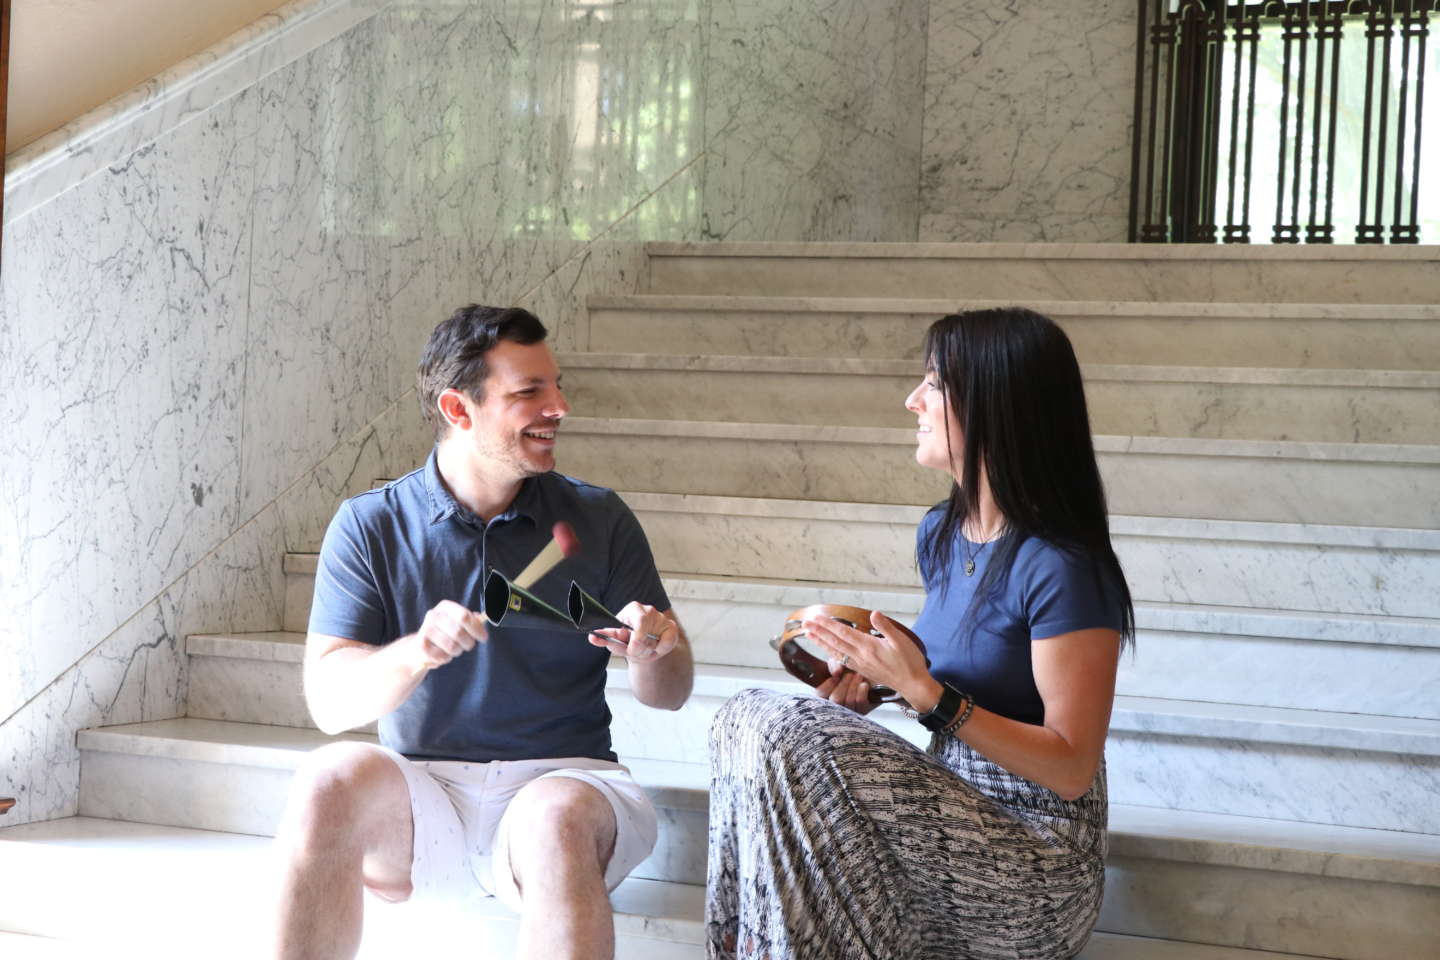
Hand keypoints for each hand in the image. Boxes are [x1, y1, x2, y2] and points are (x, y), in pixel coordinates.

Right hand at [409, 600, 486, 671]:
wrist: (418, 647)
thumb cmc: (444, 634)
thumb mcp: (458, 624)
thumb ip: (472, 621)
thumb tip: (482, 619)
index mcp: (445, 607)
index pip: (464, 616)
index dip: (477, 629)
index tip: (483, 638)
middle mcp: (434, 615)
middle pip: (459, 632)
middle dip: (468, 643)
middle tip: (468, 646)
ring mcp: (426, 629)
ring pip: (452, 646)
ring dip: (457, 651)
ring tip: (454, 650)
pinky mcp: (421, 645)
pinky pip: (442, 656)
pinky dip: (446, 658)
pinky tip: (442, 654)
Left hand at [589, 602, 677, 661]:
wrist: (641, 647)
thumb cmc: (627, 639)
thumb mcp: (616, 639)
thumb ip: (606, 639)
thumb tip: (592, 637)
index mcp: (634, 609)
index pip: (640, 621)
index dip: (638, 638)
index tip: (632, 650)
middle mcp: (649, 610)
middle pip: (646, 636)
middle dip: (637, 650)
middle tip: (632, 652)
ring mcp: (662, 618)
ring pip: (654, 643)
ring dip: (646, 652)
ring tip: (641, 649)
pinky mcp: (672, 628)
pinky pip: (666, 644)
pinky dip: (660, 650)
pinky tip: (654, 647)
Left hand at [802, 610, 928, 697]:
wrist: (913, 685)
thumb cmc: (910, 662)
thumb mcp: (901, 641)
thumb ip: (885, 627)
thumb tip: (873, 613)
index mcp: (868, 646)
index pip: (843, 633)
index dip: (828, 624)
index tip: (816, 618)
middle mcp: (860, 656)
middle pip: (835, 642)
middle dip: (819, 632)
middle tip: (805, 623)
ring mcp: (860, 664)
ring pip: (836, 651)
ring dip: (821, 642)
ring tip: (809, 634)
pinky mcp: (863, 670)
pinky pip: (842, 660)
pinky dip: (832, 653)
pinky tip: (827, 650)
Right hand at [815, 667, 878, 714]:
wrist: (864, 680)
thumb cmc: (846, 674)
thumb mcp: (837, 666)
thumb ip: (833, 665)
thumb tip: (837, 670)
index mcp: (824, 696)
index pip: (821, 694)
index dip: (828, 684)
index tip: (836, 676)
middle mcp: (834, 707)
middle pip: (836, 699)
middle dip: (844, 684)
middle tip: (849, 674)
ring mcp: (848, 711)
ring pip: (849, 701)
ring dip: (853, 686)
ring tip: (858, 675)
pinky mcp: (861, 711)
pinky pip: (861, 704)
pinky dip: (862, 693)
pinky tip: (864, 685)